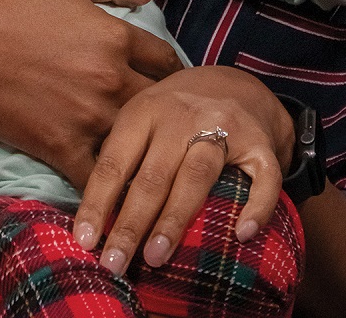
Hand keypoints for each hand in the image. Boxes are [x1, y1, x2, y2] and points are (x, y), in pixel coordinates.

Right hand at [0, 0, 181, 187]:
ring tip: (145, 155)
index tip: (169, 80)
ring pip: (137, 144)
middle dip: (165, 111)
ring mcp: (87, 118)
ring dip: (143, 148)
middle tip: (163, 120)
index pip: (167, 59)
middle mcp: (111, 80)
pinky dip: (108, 184)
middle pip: (161, 105)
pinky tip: (112, 188)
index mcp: (115, 37)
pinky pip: (97, 176)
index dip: (172, 69)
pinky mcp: (59, 148)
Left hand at [71, 65, 294, 275]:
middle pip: (153, 174)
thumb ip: (121, 156)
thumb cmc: (174, 113)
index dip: (97, 202)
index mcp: (145, 110)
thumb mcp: (141, 118)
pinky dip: (256, 206)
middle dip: (131, 222)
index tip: (83, 241)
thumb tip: (90, 219)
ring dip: (174, 218)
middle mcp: (181, 116)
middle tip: (114, 262)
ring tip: (156, 257)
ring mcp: (223, 126)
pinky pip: (262, 177)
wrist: (233, 82)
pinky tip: (242, 235)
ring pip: (196, 175)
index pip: (115, 161)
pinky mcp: (259, 142)